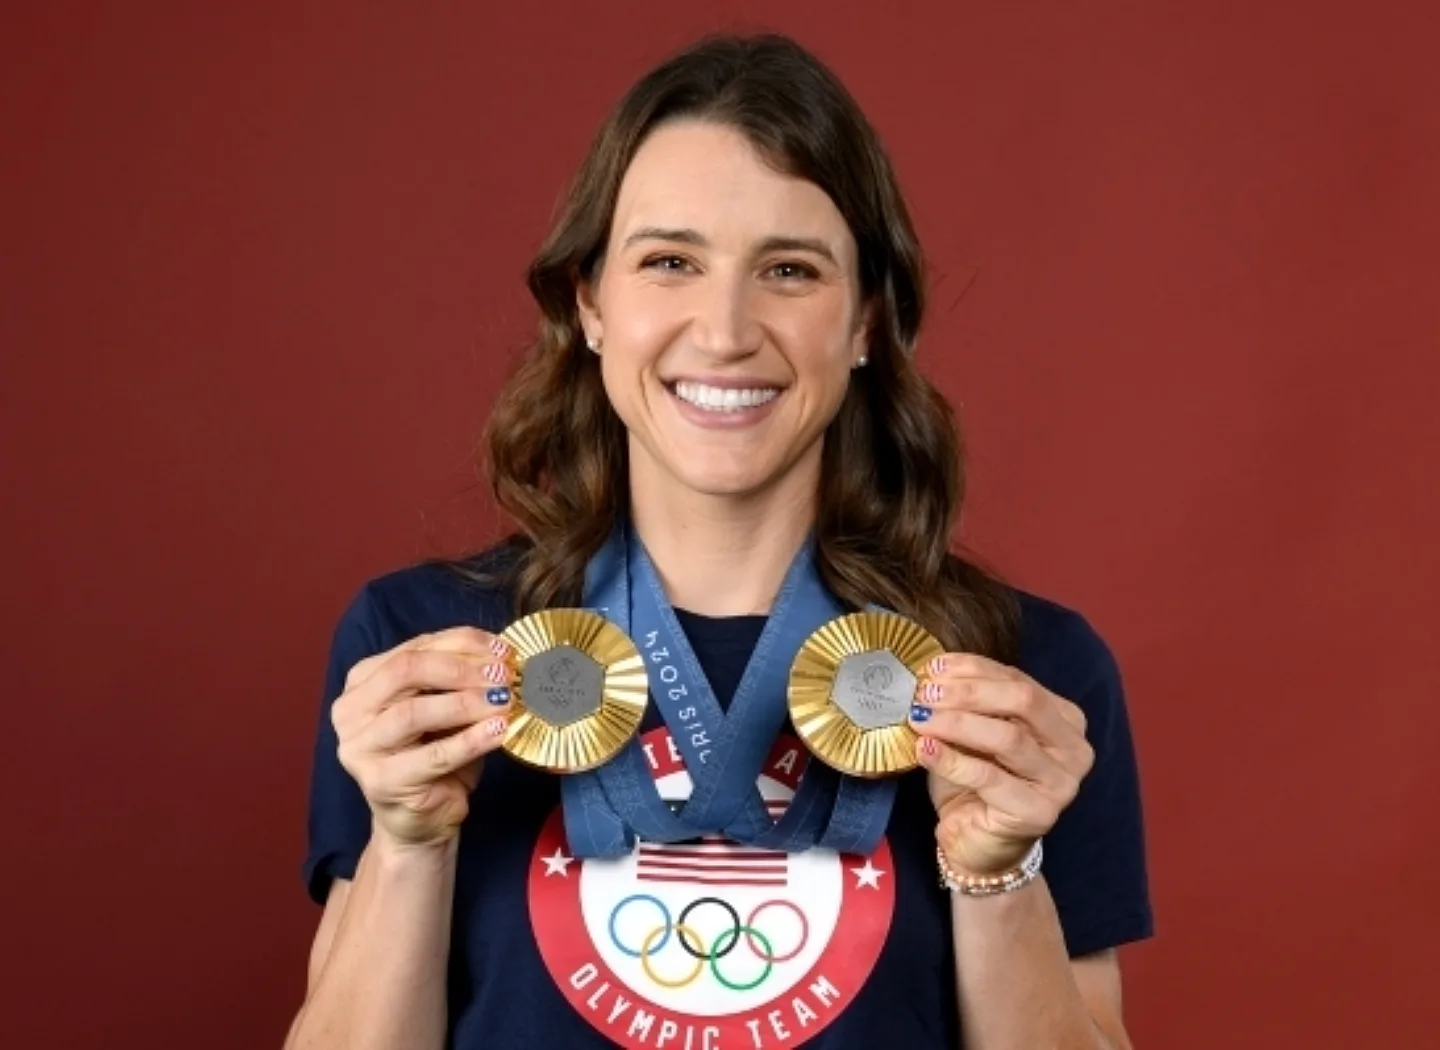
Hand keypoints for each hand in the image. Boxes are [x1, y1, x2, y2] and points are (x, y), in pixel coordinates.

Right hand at [332, 627, 514, 849]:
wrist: (421, 819)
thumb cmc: (434, 755)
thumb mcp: (444, 707)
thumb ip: (458, 677)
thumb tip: (501, 655)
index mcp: (363, 680)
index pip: (415, 647)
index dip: (464, 643)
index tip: (505, 650)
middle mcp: (351, 710)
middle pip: (406, 671)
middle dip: (461, 668)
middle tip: (503, 675)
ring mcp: (360, 748)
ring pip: (413, 712)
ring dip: (466, 703)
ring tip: (504, 701)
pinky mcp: (380, 782)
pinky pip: (432, 756)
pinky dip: (470, 740)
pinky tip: (498, 731)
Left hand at [910, 653, 1093, 876]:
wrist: (977, 844)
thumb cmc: (975, 783)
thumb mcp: (975, 732)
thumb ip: (968, 703)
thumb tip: (932, 673)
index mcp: (1064, 719)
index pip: (1018, 680)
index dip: (973, 669)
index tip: (932, 668)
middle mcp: (1074, 749)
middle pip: (1022, 701)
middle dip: (968, 692)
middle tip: (926, 694)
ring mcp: (1062, 784)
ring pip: (1008, 738)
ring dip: (957, 723)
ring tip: (920, 718)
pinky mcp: (1039, 813)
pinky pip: (989, 777)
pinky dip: (952, 760)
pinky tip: (925, 748)